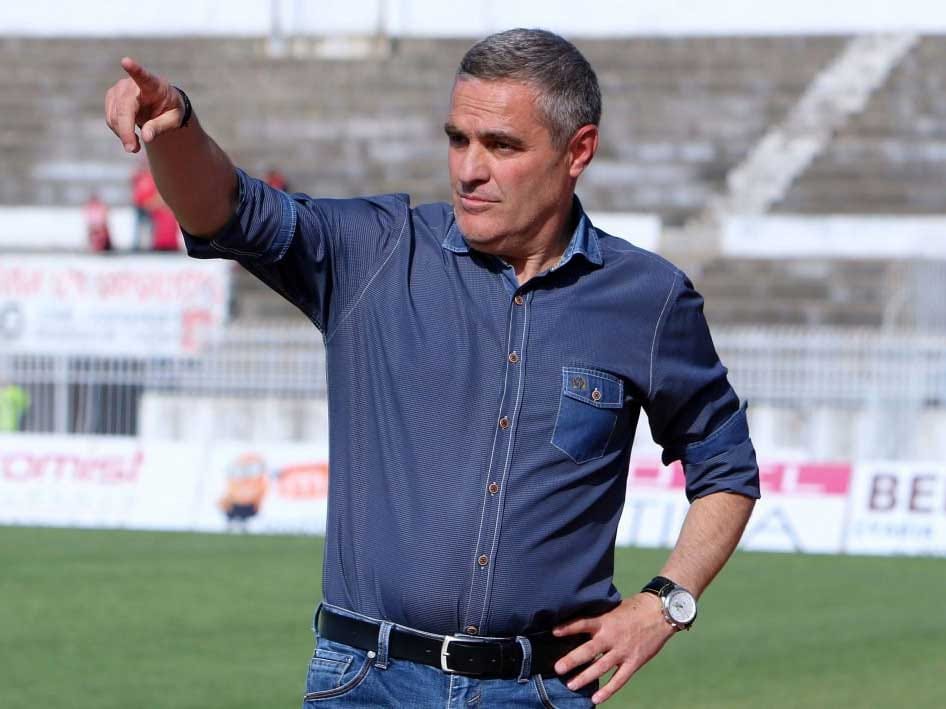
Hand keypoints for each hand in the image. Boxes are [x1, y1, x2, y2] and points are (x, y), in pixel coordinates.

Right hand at [104, 57, 183, 152]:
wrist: (162, 105)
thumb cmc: (171, 110)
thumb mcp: (174, 120)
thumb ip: (161, 126)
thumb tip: (146, 137)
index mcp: (153, 85)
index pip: (143, 76)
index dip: (134, 69)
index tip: (126, 61)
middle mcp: (132, 84)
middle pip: (124, 107)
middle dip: (126, 130)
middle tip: (132, 150)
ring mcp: (119, 90)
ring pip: (114, 115)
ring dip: (123, 134)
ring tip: (135, 146)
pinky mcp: (112, 97)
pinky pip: (111, 119)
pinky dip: (119, 131)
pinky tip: (129, 135)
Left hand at [552, 594, 676, 704]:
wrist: (660, 613)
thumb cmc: (635, 608)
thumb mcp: (613, 608)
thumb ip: (599, 618)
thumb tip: (581, 624)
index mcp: (605, 621)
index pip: (583, 623)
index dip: (568, 628)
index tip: (553, 632)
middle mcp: (612, 637)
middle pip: (588, 650)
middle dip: (572, 660)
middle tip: (557, 668)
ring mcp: (623, 651)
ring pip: (601, 668)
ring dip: (585, 677)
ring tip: (571, 685)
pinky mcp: (634, 662)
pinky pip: (619, 679)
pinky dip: (608, 690)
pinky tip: (596, 698)